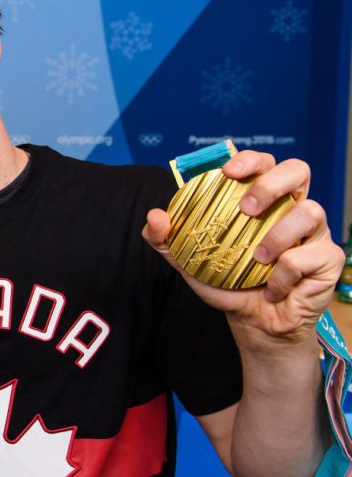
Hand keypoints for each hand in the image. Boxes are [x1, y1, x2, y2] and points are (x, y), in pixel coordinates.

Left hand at [143, 150, 343, 342]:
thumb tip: (154, 216)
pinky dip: (284, 275)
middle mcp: (292, 209)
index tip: (228, 172)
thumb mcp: (189, 262)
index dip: (250, 159)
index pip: (265, 163)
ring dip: (278, 236)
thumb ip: (166, 239)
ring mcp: (315, 232)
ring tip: (257, 260)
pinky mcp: (328, 259)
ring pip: (311, 211)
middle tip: (246, 210)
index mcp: (264, 200)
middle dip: (271, 183)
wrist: (255, 324)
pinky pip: (310, 256)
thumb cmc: (228, 284)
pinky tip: (272, 288)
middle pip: (299, 170)